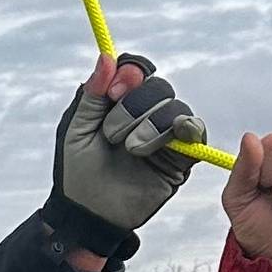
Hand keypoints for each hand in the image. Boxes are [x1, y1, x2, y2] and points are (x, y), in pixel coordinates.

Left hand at [46, 53, 205, 253]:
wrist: (89, 214)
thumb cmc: (78, 172)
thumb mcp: (76, 130)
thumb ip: (92, 95)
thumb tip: (107, 57)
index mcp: (119, 103)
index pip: (136, 71)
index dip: (130, 74)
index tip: (113, 90)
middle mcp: (145, 114)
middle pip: (157, 86)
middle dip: (134, 106)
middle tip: (111, 133)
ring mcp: (165, 134)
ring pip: (174, 107)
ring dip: (151, 125)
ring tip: (130, 149)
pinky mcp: (182, 155)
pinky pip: (195, 130)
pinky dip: (186, 128)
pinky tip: (173, 135)